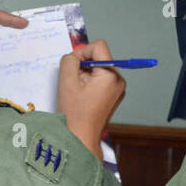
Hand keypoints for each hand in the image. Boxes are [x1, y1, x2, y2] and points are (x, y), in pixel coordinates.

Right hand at [57, 39, 125, 155]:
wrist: (81, 138)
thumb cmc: (74, 113)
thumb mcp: (66, 80)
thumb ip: (69, 60)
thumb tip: (75, 56)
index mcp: (111, 75)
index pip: (98, 47)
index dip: (82, 52)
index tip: (73, 67)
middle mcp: (119, 80)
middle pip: (99, 57)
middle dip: (83, 65)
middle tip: (74, 81)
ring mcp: (118, 89)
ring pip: (99, 68)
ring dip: (86, 74)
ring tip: (78, 90)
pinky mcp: (114, 95)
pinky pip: (101, 79)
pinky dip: (90, 82)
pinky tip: (83, 95)